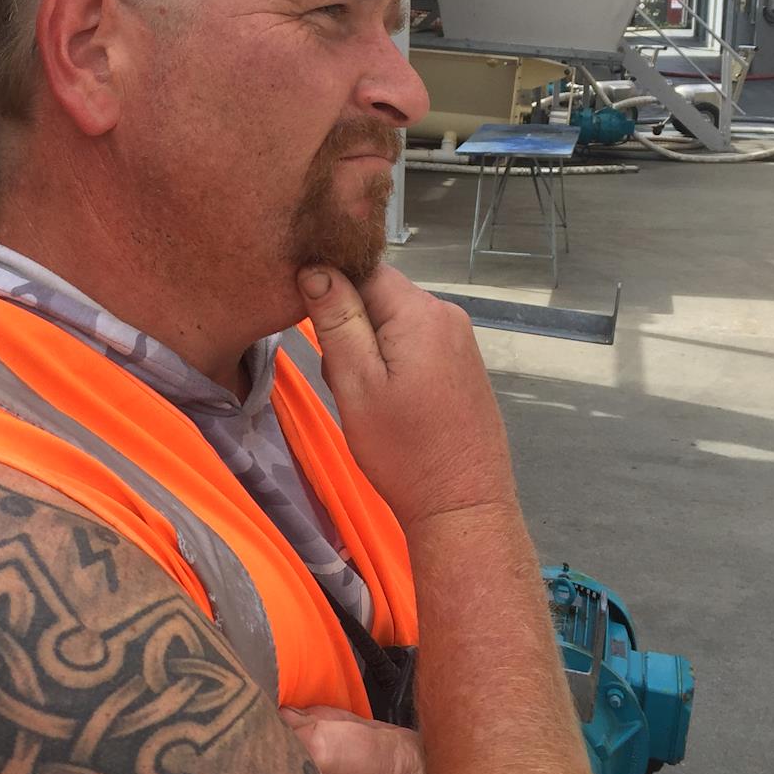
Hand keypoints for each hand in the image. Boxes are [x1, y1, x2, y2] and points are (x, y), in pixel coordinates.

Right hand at [297, 263, 515, 528]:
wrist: (462, 505)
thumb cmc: (403, 450)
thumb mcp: (356, 384)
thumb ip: (336, 321)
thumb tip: (316, 268)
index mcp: (420, 312)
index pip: (363, 268)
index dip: (331, 288)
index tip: (311, 324)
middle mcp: (447, 314)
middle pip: (380, 294)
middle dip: (350, 324)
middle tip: (340, 375)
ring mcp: (460, 340)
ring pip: (395, 321)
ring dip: (369, 347)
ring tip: (363, 395)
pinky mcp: (463, 364)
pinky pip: (415, 343)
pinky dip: (392, 362)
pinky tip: (388, 400)